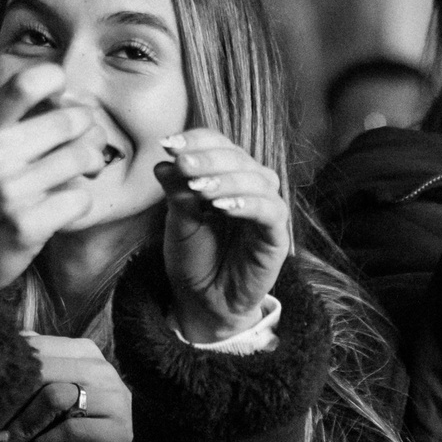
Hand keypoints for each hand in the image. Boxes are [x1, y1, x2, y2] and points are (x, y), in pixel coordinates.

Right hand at [0, 62, 105, 324]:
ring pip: (84, 158)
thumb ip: (13, 121)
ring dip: (90, 168)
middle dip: (89, 132)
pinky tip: (61, 209)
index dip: (59, 82)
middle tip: (84, 146)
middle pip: (73, 120)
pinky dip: (79, 204)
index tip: (64, 98)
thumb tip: (73, 98)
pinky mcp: (27, 224)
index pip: (27, 82)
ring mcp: (9, 190)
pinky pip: (81, 199)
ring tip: (77, 176)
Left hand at [0, 334, 132, 441]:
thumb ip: (42, 363)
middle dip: (12, 398)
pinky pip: (70, 431)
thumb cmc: (85, 416)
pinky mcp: (116, 429)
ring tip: (10, 441)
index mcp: (85, 352)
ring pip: (54, 397)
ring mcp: (112, 397)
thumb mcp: (64, 384)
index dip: (9, 371)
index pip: (38, 348)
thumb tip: (10, 343)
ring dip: (25, 424)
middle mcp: (101, 369)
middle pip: (43, 370)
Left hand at [155, 129, 291, 341]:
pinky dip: (247, 204)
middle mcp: (250, 186)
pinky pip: (270, 212)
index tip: (168, 144)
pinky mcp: (277, 235)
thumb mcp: (178, 221)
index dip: (196, 141)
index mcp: (226, 175)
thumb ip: (176, 192)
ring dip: (226, 180)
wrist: (204, 300)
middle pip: (238, 157)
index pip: (218, 145)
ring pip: (257, 180)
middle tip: (183, 163)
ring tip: (199, 189)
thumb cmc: (192, 257)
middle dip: (208, 158)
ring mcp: (266, 209)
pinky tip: (223, 207)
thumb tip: (164, 162)